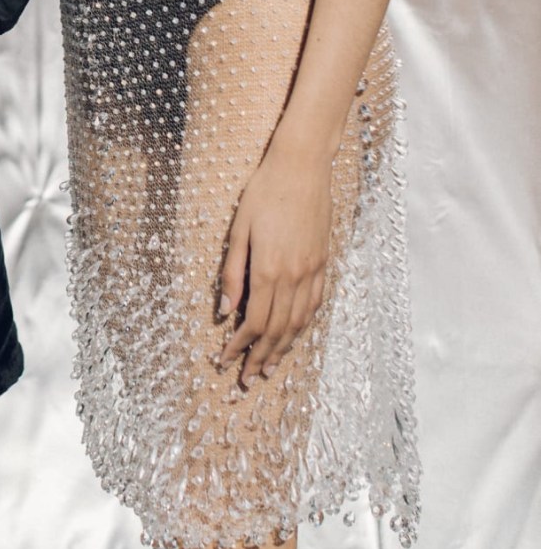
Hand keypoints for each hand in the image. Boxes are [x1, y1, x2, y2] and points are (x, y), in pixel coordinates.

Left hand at [219, 130, 333, 386]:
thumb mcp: (238, 230)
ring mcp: (313, 272)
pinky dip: (303, 326)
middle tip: (247, 380)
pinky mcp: (323, 263)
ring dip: (283, 349)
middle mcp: (294, 277)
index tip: (225, 360)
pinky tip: (294, 336)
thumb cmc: (264, 193)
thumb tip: (225, 311)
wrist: (302, 168)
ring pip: (298, 323)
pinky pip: (314, 305)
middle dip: (260, 358)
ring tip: (269, 369)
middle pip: (278, 330)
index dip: (240, 346)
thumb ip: (232, 273)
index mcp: (269, 270)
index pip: (254, 323)